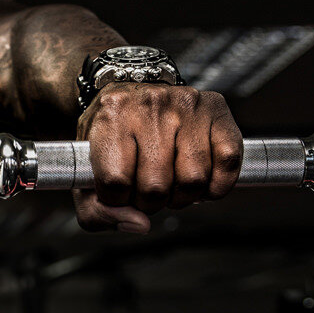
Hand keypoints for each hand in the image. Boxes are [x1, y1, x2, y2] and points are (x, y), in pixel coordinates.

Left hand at [73, 83, 242, 233]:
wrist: (129, 88)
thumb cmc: (109, 134)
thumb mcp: (85, 167)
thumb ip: (96, 211)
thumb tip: (140, 225)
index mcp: (110, 117)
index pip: (115, 182)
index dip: (117, 201)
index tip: (119, 194)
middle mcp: (149, 105)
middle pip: (156, 185)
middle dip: (150, 202)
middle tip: (147, 192)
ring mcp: (185, 104)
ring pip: (193, 179)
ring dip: (182, 197)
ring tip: (171, 184)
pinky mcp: (215, 108)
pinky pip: (228, 161)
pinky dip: (217, 185)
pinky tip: (202, 182)